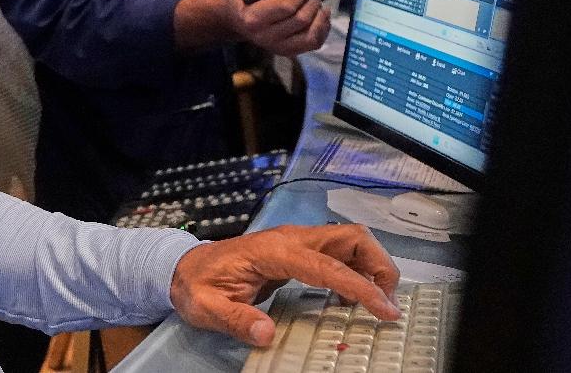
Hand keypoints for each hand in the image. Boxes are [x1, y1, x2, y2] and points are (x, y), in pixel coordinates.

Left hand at [169, 224, 399, 346]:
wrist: (184, 268)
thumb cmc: (196, 285)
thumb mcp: (207, 308)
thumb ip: (236, 320)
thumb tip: (266, 333)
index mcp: (272, 250)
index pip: (327, 265)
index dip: (360, 286)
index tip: (385, 309)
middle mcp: (289, 238)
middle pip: (350, 236)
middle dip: (378, 264)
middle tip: (387, 303)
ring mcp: (294, 241)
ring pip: (348, 240)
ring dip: (371, 265)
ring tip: (376, 302)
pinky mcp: (296, 250)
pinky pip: (337, 252)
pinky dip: (355, 270)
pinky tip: (349, 299)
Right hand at [225, 0, 330, 54]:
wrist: (237, 20)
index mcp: (252, 18)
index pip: (286, 6)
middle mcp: (264, 37)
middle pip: (300, 19)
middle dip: (312, 0)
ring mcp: (277, 47)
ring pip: (310, 34)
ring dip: (319, 14)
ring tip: (315, 1)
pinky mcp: (287, 51)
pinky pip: (314, 43)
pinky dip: (322, 27)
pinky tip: (320, 14)